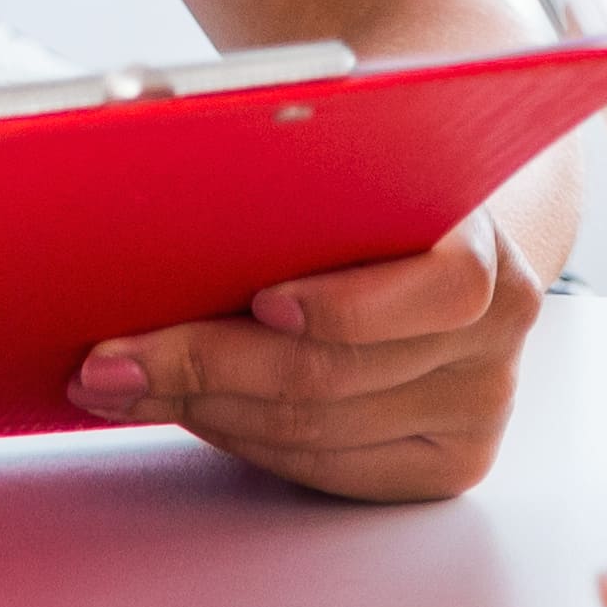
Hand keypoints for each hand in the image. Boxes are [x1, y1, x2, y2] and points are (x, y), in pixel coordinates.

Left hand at [68, 204, 543, 501]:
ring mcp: (475, 411)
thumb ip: (295, 172)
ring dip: (202, 406)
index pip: (440, 287)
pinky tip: (186, 408)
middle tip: (111, 359)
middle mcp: (494, 337)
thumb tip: (152, 140)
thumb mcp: (353, 165)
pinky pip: (322, 467)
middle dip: (207, 365)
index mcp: (488, 247)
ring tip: (120, 382)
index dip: (345, 303)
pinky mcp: (443, 466)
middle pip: (338, 373)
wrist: (442, 242)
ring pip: (314, 429)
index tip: (259, 300)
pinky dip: (241, 437)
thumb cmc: (377, 198)